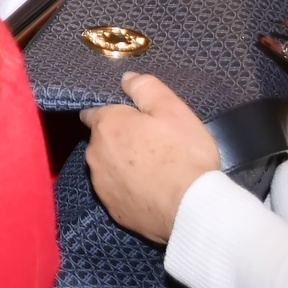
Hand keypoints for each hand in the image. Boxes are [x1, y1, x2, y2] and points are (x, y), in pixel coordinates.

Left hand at [83, 71, 222, 244]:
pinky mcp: (114, 209)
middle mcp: (95, 155)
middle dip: (121, 140)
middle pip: (103, 141)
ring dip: (123, 166)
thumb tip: (127, 78)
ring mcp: (102, 185)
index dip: (115, 114)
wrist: (193, 209)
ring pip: (108, 167)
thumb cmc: (184, 155)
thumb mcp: (172, 109)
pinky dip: (130, 190)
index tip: (134, 119)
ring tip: (155, 170)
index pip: (95, 112)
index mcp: (106, 126)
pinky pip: (118, 193)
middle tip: (153, 144)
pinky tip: (152, 192)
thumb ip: (146, 88)